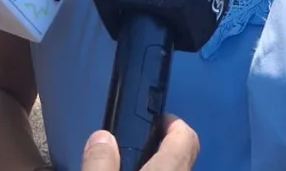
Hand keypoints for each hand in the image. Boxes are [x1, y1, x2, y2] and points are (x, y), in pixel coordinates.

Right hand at [80, 116, 198, 170]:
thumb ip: (100, 163)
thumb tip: (101, 136)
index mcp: (169, 169)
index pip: (186, 136)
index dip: (171, 122)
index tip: (149, 119)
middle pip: (185, 152)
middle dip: (166, 141)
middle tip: (138, 139)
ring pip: (179, 169)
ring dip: (162, 161)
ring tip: (131, 161)